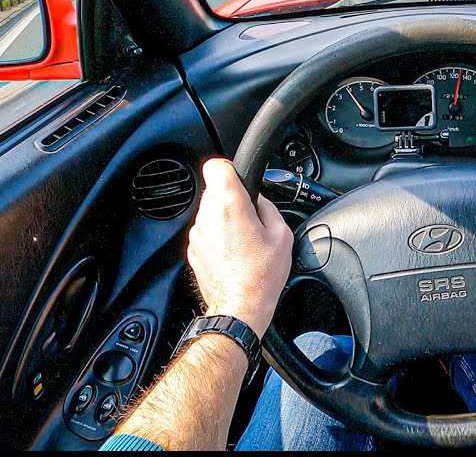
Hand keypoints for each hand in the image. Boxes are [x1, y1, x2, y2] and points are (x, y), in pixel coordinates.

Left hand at [188, 158, 292, 337]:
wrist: (239, 308)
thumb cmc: (261, 276)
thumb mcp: (282, 235)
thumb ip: (268, 207)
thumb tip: (259, 200)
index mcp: (230, 206)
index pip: (217, 166)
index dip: (231, 170)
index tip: (241, 180)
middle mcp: (208, 216)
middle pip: (215, 189)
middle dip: (232, 198)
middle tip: (251, 218)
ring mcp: (197, 234)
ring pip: (210, 211)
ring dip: (225, 218)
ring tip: (244, 239)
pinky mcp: (193, 249)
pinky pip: (206, 231)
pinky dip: (218, 235)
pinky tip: (234, 252)